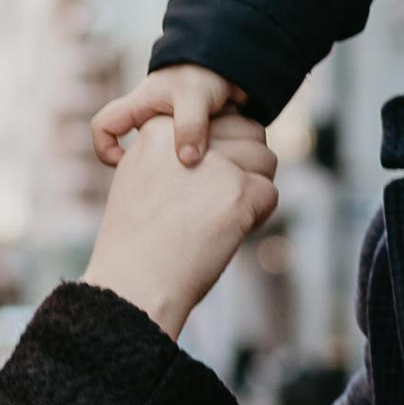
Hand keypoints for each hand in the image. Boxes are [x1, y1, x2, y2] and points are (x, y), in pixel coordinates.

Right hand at [83, 113, 277, 340]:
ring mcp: (216, 165)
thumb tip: (224, 144)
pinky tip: (230, 233)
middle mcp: (186, 138)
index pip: (216, 120)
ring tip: (223, 217)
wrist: (134, 285)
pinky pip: (269, 193)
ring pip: (265, 159)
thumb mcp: (142, 178)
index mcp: (158, 128)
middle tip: (219, 201)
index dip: (219, 152)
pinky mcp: (238, 193)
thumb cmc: (137, 242)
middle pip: (247, 133)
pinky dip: (258, 216)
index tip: (197, 185)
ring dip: (254, 188)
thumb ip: (175, 152)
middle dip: (245, 165)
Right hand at [92, 62, 243, 169]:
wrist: (230, 63)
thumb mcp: (195, 97)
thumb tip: (187, 161)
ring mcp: (166, 127)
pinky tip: (210, 170)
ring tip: (193, 176)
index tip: (127, 163)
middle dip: (144, 167)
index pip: (103, 126)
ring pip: (157, 156)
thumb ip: (190, 126)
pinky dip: (192, 164)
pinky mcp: (187, 135)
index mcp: (138, 106)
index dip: (105, 149)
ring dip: (172, 167)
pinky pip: (180, 156)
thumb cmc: (205, 73)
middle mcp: (147, 118)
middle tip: (167, 181)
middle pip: (130, 149)